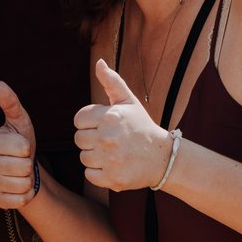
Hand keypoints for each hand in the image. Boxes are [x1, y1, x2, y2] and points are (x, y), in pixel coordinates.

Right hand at [0, 82, 40, 208]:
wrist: (19, 171)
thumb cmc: (20, 143)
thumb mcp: (20, 123)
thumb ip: (11, 103)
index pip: (23, 148)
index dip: (28, 148)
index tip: (20, 148)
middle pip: (25, 168)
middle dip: (29, 165)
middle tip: (21, 162)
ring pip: (24, 185)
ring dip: (28, 180)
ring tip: (19, 174)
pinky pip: (21, 200)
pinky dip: (25, 195)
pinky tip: (17, 187)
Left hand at [75, 60, 174, 191]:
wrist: (163, 158)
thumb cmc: (141, 126)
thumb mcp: (128, 101)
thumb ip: (111, 81)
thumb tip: (99, 62)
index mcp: (110, 117)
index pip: (78, 120)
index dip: (89, 122)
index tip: (103, 125)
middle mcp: (108, 138)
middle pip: (79, 139)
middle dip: (91, 139)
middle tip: (109, 140)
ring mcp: (110, 160)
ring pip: (84, 157)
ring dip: (95, 156)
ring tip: (113, 153)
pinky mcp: (113, 179)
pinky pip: (90, 175)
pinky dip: (99, 173)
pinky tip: (113, 166)